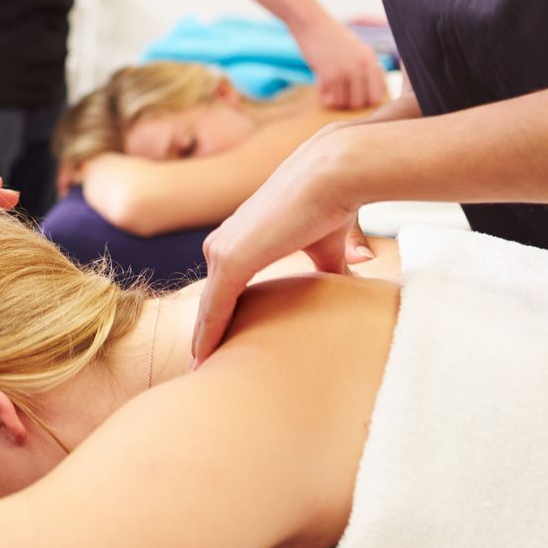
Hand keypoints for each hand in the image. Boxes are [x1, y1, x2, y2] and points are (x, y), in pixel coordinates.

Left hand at [190, 120, 370, 365]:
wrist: (332, 175)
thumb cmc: (331, 204)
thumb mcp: (324, 246)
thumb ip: (325, 268)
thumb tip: (348, 286)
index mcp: (241, 237)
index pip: (223, 286)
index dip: (219, 317)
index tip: (216, 346)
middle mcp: (223, 242)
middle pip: (209, 299)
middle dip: (204, 333)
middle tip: (199, 369)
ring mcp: (222, 250)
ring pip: (208, 307)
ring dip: (202, 340)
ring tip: (199, 372)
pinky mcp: (230, 260)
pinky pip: (213, 307)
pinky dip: (207, 334)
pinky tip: (202, 359)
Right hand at [292, 19, 387, 109]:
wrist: (311, 23)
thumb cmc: (330, 37)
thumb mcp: (355, 49)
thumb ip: (365, 67)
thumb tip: (371, 95)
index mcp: (370, 59)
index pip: (380, 93)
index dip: (368, 99)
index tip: (355, 96)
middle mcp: (362, 66)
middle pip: (363, 102)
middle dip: (350, 103)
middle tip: (339, 95)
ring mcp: (347, 71)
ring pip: (346, 103)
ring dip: (335, 100)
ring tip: (328, 89)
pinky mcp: (330, 75)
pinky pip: (331, 100)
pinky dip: (324, 97)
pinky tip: (319, 86)